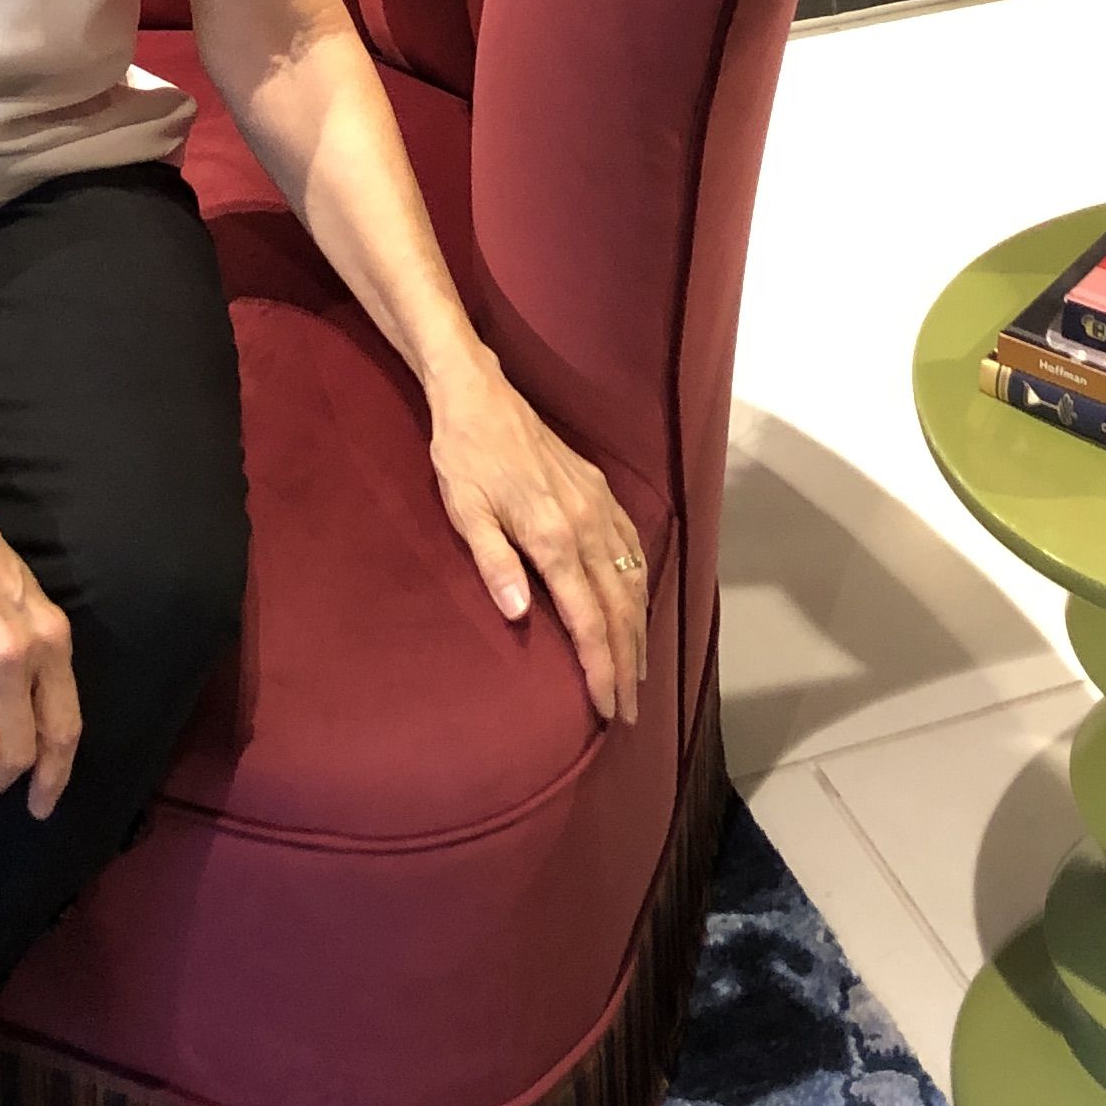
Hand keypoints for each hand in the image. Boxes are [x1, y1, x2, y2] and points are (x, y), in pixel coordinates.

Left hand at [426, 359, 647, 726]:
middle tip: (630, 709)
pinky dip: (641, 585)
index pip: (588, 621)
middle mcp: (587, 526)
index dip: (601, 668)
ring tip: (639, 671)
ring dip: (640, 630)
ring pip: (633, 581)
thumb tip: (517, 615)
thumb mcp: (465, 512)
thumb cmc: (465, 457)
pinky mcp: (602, 493)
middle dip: (627, 663)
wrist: (481, 395)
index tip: (609, 707)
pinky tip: (639, 605)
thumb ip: (494, 563)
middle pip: (620, 610)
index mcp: (552, 538)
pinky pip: (633, 548)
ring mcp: (599, 508)